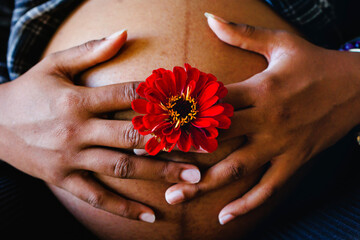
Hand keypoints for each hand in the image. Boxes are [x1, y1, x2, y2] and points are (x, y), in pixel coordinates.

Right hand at [0, 30, 200, 222]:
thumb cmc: (30, 91)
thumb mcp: (55, 64)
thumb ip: (91, 50)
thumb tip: (125, 32)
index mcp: (78, 99)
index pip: (129, 96)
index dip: (162, 98)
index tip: (190, 105)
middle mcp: (77, 130)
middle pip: (133, 136)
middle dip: (171, 142)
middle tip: (205, 150)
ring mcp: (71, 158)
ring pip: (121, 168)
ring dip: (158, 174)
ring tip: (190, 179)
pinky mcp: (63, 179)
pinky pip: (96, 197)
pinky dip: (123, 208)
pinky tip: (151, 216)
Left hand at [164, 13, 359, 223]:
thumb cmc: (315, 63)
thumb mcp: (280, 43)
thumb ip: (242, 33)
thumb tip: (209, 18)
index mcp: (260, 89)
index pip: (211, 102)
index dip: (179, 110)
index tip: (152, 120)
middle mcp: (267, 119)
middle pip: (216, 138)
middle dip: (179, 149)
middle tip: (147, 160)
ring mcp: (281, 144)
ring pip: (236, 168)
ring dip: (203, 185)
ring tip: (174, 196)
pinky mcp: (295, 161)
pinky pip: (268, 189)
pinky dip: (246, 205)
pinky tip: (223, 218)